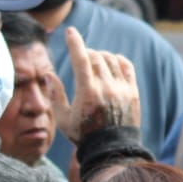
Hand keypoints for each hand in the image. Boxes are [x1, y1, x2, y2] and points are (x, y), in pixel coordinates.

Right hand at [57, 27, 139, 141]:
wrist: (112, 149)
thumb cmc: (84, 136)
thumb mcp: (63, 119)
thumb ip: (55, 95)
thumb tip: (49, 74)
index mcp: (87, 93)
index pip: (81, 59)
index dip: (75, 43)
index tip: (70, 31)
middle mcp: (106, 88)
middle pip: (96, 57)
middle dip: (86, 53)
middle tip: (81, 59)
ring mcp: (122, 89)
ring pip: (111, 59)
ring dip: (101, 56)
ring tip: (94, 63)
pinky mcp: (133, 93)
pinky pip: (127, 66)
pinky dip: (118, 60)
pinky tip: (111, 64)